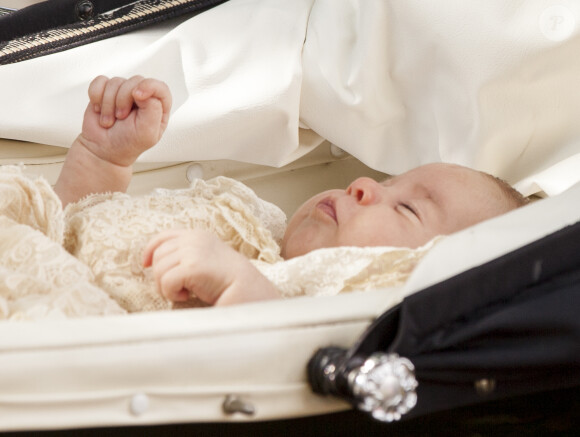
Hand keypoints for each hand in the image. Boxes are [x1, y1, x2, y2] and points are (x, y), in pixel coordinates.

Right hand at [80, 75, 171, 166]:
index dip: (149, 86)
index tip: (137, 96)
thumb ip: (153, 110)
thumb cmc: (127, 144)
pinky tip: (99, 110)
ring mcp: (124, 92)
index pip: (160, 87)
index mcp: (158, 107)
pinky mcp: (106, 90)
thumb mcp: (147, 133)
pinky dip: (96, 96)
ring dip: (108, 104)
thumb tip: (143, 90)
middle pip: (135, 81)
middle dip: (123, 100)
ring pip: (116, 82)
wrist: (102, 149)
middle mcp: (142, 97)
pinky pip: (100, 81)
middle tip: (120, 117)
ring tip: (110, 120)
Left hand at [142, 229, 280, 305]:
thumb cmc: (229, 282)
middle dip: (162, 276)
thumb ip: (187, 255)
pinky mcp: (192, 266)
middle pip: (158, 256)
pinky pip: (166, 282)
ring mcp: (193, 251)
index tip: (145, 264)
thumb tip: (155, 263)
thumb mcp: (206, 259)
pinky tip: (188, 296)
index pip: (163, 236)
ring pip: (159, 270)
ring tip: (186, 292)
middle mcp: (194, 238)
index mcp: (198, 235)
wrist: (249, 290)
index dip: (150, 250)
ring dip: (167, 287)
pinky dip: (172, 294)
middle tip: (179, 289)